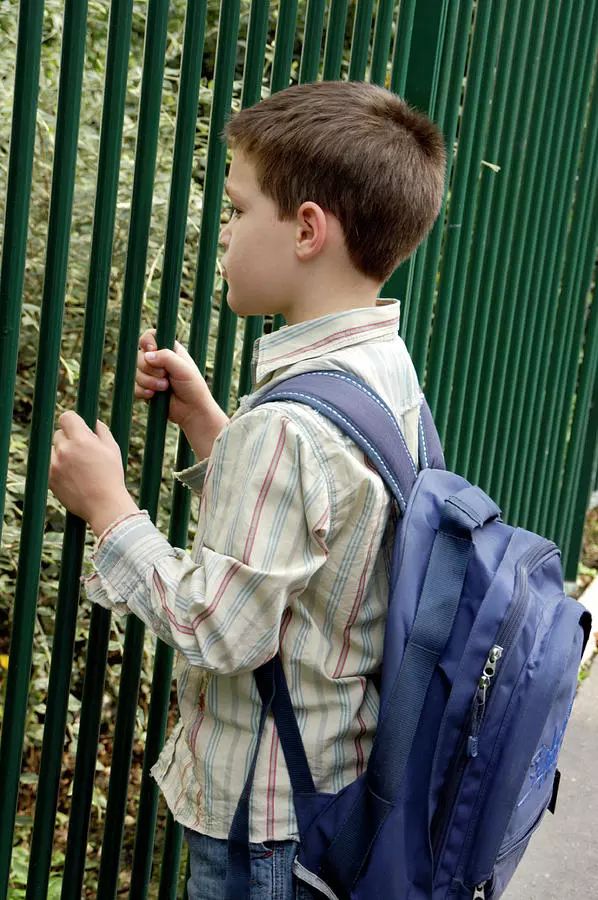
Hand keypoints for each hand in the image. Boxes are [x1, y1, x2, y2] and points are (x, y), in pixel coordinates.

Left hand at [49, 412, 138, 533]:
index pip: (66, 417)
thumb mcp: (113, 450)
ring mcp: (55, 465)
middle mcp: (65, 450)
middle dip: (69, 439)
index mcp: (81, 440)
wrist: (104, 505)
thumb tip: (94, 422)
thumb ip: (102, 431)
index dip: (72, 421)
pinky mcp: (50, 478)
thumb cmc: (111, 476)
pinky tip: (72, 476)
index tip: (76, 427)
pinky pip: (50, 465)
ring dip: (61, 454)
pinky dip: (58, 467)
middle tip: (82, 452)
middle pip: (59, 434)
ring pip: (53, 450)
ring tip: (77, 467)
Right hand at [135, 329, 228, 458]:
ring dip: (149, 382)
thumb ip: (166, 357)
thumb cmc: (193, 387)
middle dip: (150, 369)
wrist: (193, 411)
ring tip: (164, 388)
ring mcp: (152, 376)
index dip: (147, 341)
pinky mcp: (147, 390)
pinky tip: (154, 396)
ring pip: (136, 373)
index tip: (151, 349)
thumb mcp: (183, 368)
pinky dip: (143, 391)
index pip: (150, 336)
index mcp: (169, 350)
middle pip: (140, 356)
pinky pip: (135, 387)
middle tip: (165, 377)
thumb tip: (146, 355)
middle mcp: (159, 361)